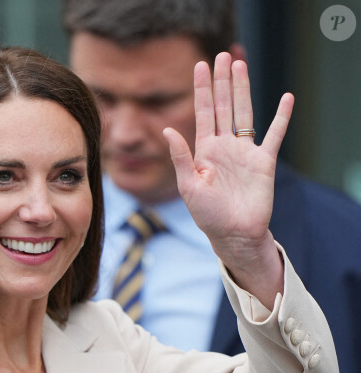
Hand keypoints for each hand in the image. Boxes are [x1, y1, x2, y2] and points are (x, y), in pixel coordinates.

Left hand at [163, 53, 293, 307]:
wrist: (234, 235)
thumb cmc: (208, 216)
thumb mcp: (189, 187)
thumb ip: (181, 158)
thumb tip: (169, 130)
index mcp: (204, 152)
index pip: (203, 113)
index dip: (201, 90)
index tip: (200, 66)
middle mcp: (224, 148)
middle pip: (223, 107)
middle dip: (222, 82)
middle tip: (222, 56)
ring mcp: (245, 153)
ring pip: (245, 113)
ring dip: (243, 90)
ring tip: (240, 65)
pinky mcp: (264, 162)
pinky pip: (274, 135)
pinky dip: (281, 117)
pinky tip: (285, 98)